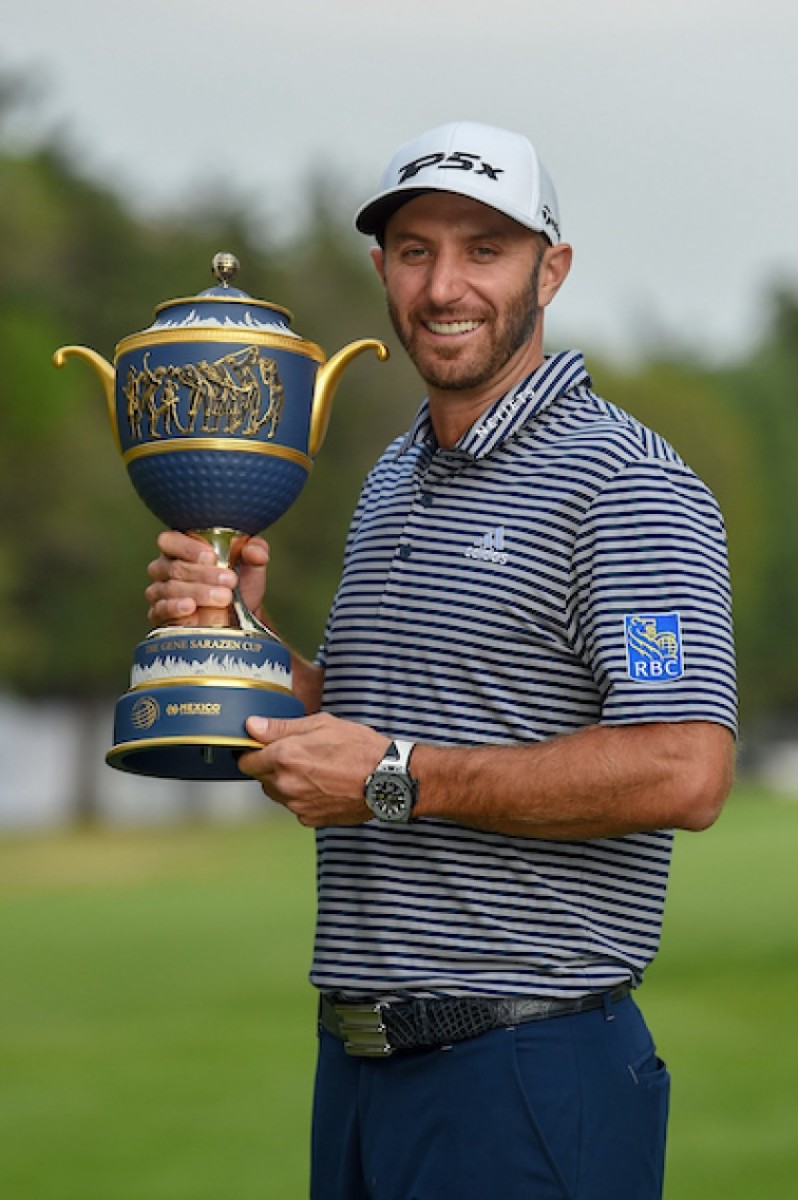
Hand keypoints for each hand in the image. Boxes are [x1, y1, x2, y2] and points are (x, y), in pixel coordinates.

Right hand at [145, 530, 268, 627]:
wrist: (239, 617)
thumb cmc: (238, 583)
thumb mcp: (251, 565)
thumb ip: (256, 551)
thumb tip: (254, 552)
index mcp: (180, 548)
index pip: (171, 541)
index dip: (188, 548)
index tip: (211, 557)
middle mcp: (165, 567)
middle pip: (175, 567)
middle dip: (204, 575)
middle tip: (230, 581)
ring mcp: (159, 591)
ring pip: (170, 588)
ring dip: (198, 593)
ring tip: (223, 598)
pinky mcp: (160, 614)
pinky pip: (161, 609)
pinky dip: (175, 608)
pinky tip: (190, 608)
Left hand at [238, 712, 389, 826]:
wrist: (387, 779)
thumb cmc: (359, 748)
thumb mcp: (321, 724)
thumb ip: (281, 727)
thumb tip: (252, 726)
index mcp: (284, 757)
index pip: (245, 761)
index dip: (253, 753)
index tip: (263, 748)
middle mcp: (285, 784)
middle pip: (261, 778)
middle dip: (272, 767)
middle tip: (299, 755)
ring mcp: (297, 805)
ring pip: (278, 793)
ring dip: (287, 783)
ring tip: (316, 770)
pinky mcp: (310, 819)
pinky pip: (296, 806)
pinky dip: (304, 797)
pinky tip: (324, 785)